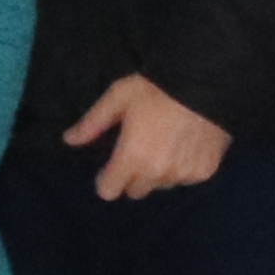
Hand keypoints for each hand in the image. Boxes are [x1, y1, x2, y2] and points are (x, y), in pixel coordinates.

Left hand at [69, 72, 229, 202]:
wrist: (206, 82)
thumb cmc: (156, 88)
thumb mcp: (118, 97)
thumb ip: (92, 123)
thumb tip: (68, 140)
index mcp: (132, 157)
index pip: (109, 191)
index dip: (107, 179)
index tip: (112, 166)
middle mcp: (157, 173)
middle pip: (136, 191)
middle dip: (133, 176)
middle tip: (141, 151)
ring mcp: (183, 175)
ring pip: (162, 186)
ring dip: (159, 173)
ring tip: (166, 146)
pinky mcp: (205, 172)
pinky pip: (186, 179)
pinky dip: (183, 168)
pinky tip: (187, 146)